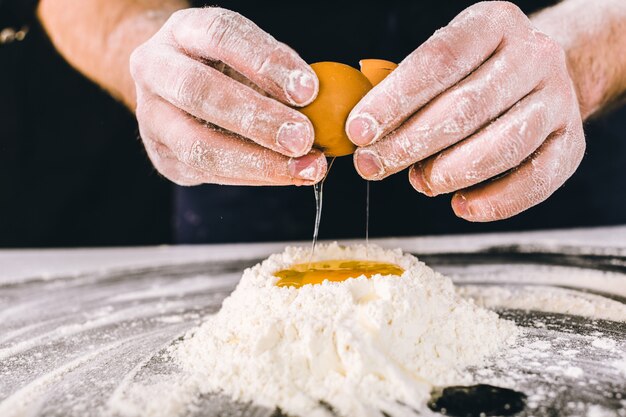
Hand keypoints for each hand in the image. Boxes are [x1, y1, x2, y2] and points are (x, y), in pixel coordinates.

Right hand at [130, 8, 326, 185]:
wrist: (176, 91)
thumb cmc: (227, 69)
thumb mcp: (250, 57)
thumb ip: (280, 76)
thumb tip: (325, 106)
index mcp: (183, 31)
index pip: (221, 34)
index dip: (265, 61)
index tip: (309, 89)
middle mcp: (155, 68)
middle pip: (199, 91)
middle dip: (257, 118)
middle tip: (304, 137)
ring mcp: (150, 116)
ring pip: (197, 145)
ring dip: (257, 161)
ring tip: (305, 167)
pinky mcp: (162, 157)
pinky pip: (207, 173)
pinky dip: (254, 177)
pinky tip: (288, 176)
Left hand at [347, 2, 584, 220]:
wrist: (540, 77)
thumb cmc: (474, 74)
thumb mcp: (443, 64)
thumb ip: (406, 93)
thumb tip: (365, 136)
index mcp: (492, 23)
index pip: (438, 61)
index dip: (393, 100)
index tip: (359, 131)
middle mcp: (533, 56)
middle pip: (466, 107)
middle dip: (410, 144)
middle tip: (372, 166)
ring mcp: (559, 99)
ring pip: (503, 145)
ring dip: (449, 172)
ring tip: (418, 182)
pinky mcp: (572, 143)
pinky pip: (536, 180)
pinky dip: (495, 201)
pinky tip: (461, 205)